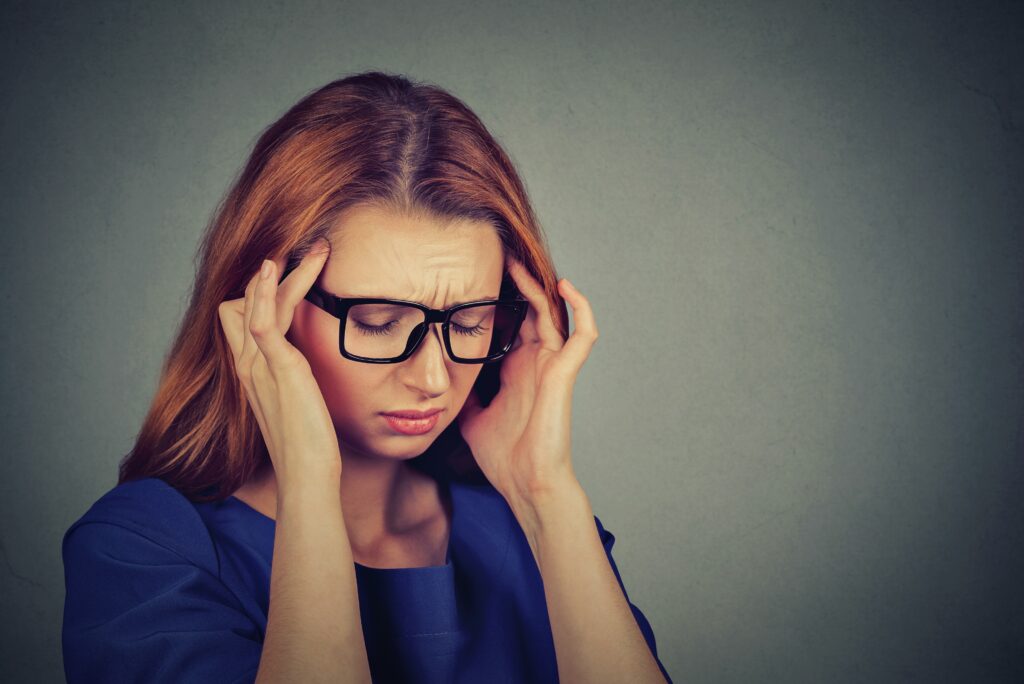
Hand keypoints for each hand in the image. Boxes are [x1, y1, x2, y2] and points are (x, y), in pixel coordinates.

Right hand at [217, 239, 341, 490]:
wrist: (307, 475)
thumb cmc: (309, 444)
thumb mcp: (299, 403)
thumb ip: (296, 379)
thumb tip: (308, 364)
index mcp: (252, 371)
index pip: (243, 317)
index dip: (261, 291)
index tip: (289, 269)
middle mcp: (248, 364)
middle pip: (246, 303)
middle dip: (273, 274)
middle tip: (307, 248)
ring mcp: (259, 365)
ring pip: (257, 303)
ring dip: (282, 271)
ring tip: (313, 247)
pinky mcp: (277, 368)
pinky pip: (261, 320)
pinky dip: (265, 290)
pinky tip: (274, 267)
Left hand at [456, 258, 597, 507]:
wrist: (526, 483)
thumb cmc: (506, 458)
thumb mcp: (472, 418)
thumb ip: (466, 395)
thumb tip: (442, 382)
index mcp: (516, 370)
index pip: (510, 323)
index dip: (499, 299)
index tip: (476, 278)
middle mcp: (535, 362)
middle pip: (530, 311)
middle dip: (515, 284)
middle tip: (495, 256)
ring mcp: (551, 366)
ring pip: (552, 314)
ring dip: (538, 286)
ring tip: (517, 262)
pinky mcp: (564, 373)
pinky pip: (582, 335)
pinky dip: (580, 308)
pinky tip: (564, 286)